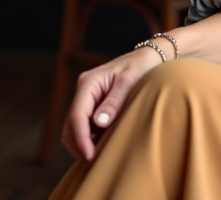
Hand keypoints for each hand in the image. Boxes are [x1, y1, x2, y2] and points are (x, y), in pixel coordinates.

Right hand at [61, 46, 164, 161]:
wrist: (150, 57)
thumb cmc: (141, 66)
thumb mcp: (130, 82)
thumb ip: (114, 102)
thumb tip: (99, 123)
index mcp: (88, 83)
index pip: (77, 116)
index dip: (81, 139)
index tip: (90, 156)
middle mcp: (84, 92)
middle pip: (71, 125)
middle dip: (78, 145)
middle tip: (93, 162)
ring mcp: (88, 99)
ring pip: (76, 128)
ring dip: (83, 143)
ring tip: (98, 157)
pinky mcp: (95, 106)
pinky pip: (87, 126)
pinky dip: (90, 138)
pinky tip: (102, 147)